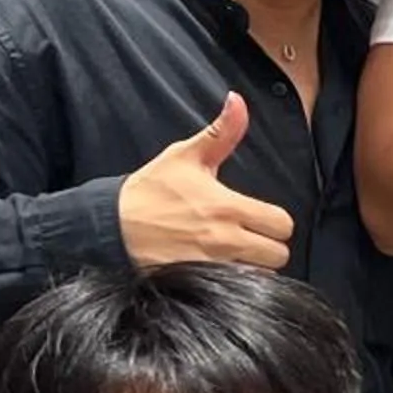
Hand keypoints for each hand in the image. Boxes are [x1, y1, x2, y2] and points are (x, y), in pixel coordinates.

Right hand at [117, 93, 295, 269]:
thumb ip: (220, 133)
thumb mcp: (184, 157)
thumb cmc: (150, 190)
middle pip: (279, 255)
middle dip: (269, 247)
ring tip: (236, 257)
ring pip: (260, 276)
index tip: (260, 220)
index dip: (276, 223)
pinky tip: (223, 274)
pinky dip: (236, 286)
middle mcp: (224, 240)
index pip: (282, 224)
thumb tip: (237, 99)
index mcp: (227, 207)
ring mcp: (213, 267)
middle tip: (251, 240)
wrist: (109, 225)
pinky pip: (236, 292)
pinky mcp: (198, 284)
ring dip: (254, 268)